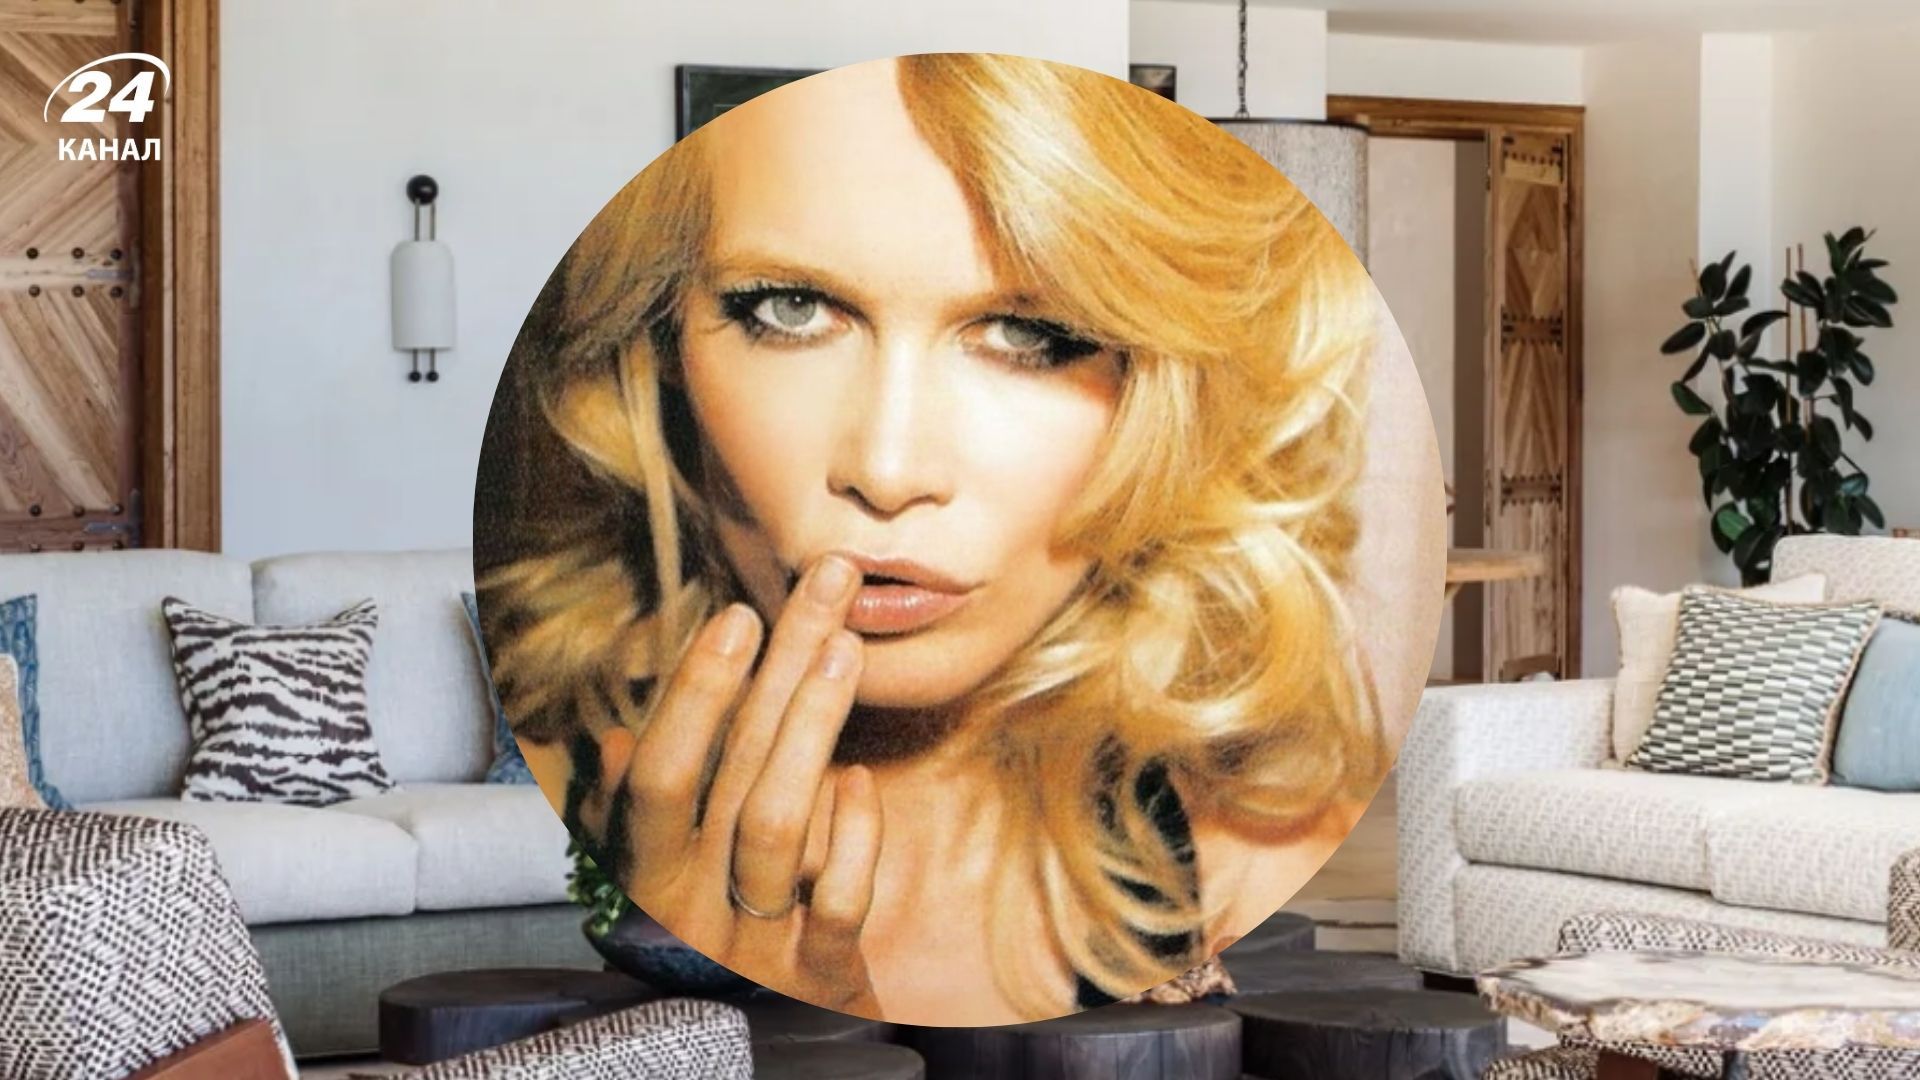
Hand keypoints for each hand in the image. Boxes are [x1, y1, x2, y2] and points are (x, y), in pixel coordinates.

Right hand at [618, 554, 883, 1012]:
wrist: (774, 1059)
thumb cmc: (717, 947)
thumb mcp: (664, 882)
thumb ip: (633, 818)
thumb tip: (606, 743)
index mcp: (648, 878)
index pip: (657, 775)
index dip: (696, 693)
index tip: (738, 614)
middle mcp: (693, 911)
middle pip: (732, 772)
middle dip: (781, 666)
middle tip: (827, 584)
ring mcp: (756, 947)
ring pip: (774, 828)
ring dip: (811, 730)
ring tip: (846, 651)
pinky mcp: (819, 979)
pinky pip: (835, 903)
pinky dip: (851, 837)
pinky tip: (859, 781)